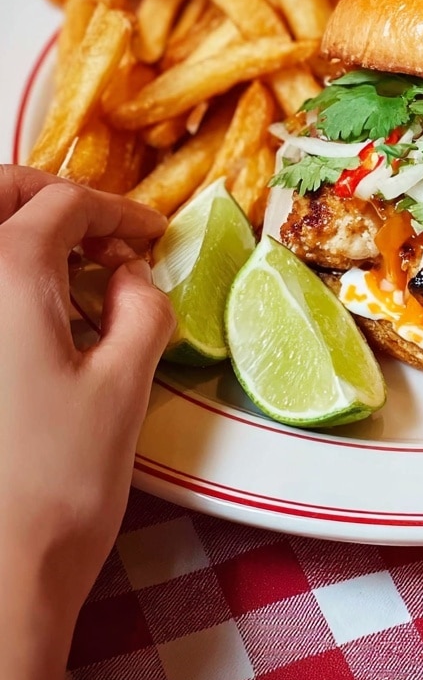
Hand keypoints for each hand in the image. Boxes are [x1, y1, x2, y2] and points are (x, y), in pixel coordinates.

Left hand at [0, 167, 171, 679]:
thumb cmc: (59, 482)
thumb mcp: (124, 383)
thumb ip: (141, 306)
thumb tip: (130, 275)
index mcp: (3, 271)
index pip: (63, 205)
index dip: (117, 211)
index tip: (151, 234)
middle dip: (47, 197)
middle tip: (95, 229)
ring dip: (16, 234)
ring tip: (65, 273)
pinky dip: (1, 282)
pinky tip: (30, 321)